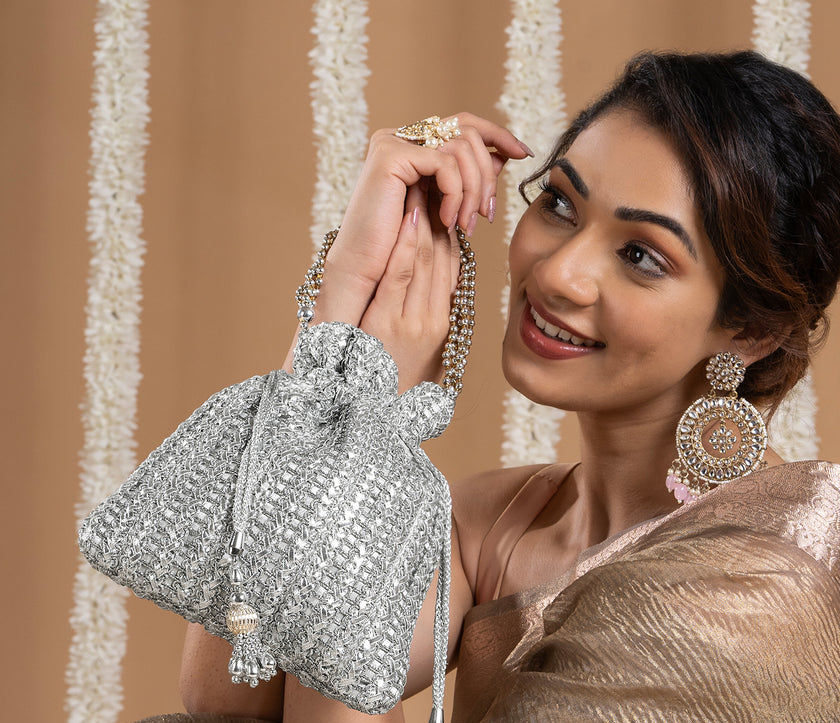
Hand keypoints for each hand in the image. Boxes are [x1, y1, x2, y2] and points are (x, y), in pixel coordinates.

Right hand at [311, 113, 530, 329]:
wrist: (368, 273)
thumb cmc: (403, 250)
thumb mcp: (445, 210)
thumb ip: (467, 181)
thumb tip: (502, 154)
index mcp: (413, 145)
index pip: (463, 124)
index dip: (497, 134)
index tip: (523, 153)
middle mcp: (402, 136)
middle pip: (467, 131)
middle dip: (488, 175)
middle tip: (487, 214)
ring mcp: (394, 141)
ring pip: (461, 147)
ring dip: (474, 191)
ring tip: (468, 226)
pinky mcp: (391, 154)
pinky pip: (445, 163)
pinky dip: (456, 194)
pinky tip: (447, 221)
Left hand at [358, 185, 459, 390]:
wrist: (375, 417)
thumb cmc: (390, 379)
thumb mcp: (417, 345)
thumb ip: (423, 309)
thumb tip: (425, 275)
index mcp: (443, 323)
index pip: (453, 266)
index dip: (451, 227)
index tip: (444, 198)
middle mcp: (435, 319)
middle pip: (445, 257)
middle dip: (442, 214)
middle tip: (434, 178)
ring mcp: (415, 320)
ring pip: (428, 259)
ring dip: (426, 218)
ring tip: (420, 183)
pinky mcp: (391, 323)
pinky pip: (402, 276)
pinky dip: (407, 243)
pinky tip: (408, 216)